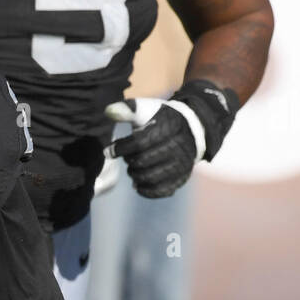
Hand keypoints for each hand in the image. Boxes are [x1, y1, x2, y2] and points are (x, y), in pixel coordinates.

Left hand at [105, 79, 237, 198]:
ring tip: (132, 168)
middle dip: (128, 160)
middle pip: (143, 161)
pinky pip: (161, 191)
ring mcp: (182, 165)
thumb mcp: (147, 109)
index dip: (120, 148)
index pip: (140, 142)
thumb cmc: (161, 119)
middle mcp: (179, 147)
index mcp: (170, 128)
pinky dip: (145, 190)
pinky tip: (137, 183)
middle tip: (126, 157)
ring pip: (150, 177)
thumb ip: (127, 109)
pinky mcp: (182, 178)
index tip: (107, 151)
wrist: (191, 130)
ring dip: (134, 175)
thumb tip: (108, 111)